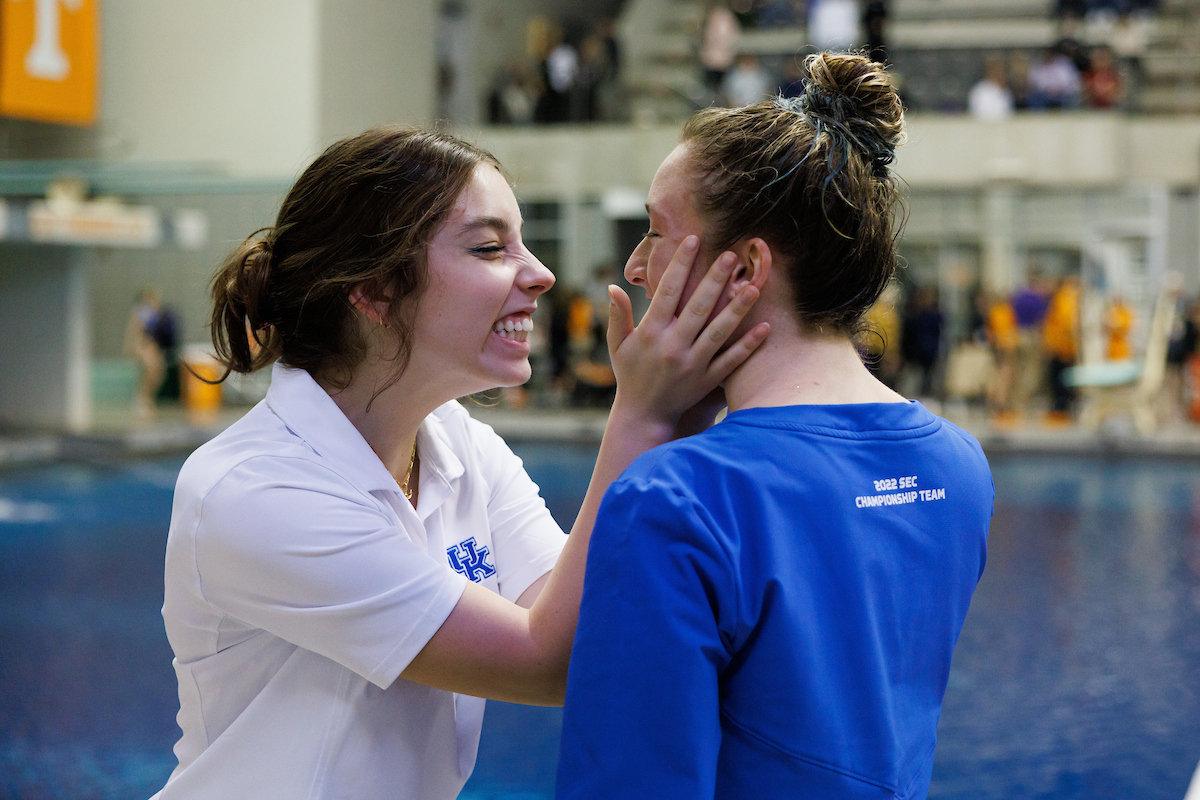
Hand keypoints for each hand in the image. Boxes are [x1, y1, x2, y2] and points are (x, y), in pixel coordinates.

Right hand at [606, 235, 767, 431]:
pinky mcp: (707, 381)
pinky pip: (731, 361)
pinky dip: (747, 345)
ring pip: (718, 332)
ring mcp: (692, 365)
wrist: (644, 417)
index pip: (667, 292)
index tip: (693, 241)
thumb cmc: (631, 376)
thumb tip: (613, 287)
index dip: (680, 265)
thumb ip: (618, 316)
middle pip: (697, 307)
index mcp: (650, 334)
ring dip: (737, 309)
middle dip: (714, 280)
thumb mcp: (619, 346)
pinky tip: (764, 327)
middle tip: (731, 255)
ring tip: (754, 286)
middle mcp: (672, 347)